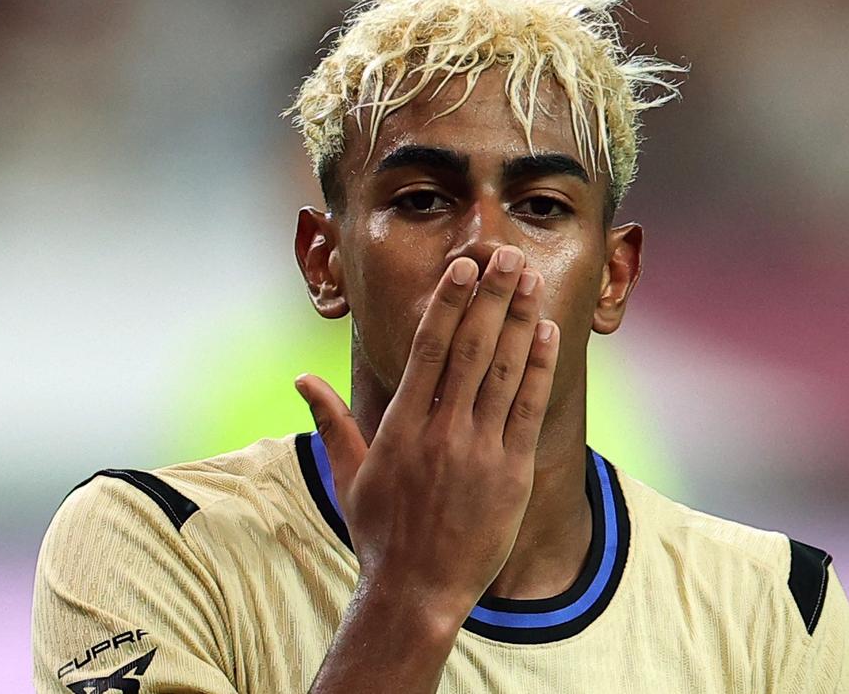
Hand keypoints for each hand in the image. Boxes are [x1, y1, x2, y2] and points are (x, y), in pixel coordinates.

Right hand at [294, 245, 559, 620]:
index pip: (428, 349)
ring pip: (504, 371)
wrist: (416, 592)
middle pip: (472, 347)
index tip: (462, 268)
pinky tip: (547, 335)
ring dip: (519, 321)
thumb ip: (330, 421)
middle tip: (505, 255)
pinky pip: (529, 409)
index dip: (448, 303)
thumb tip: (301, 379)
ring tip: (529, 280)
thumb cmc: (379, 533)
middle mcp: (441, 430)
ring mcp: (479, 450)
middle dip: (491, 296)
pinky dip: (539, 369)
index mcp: (401, 425)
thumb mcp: (347, 475)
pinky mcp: (512, 473)